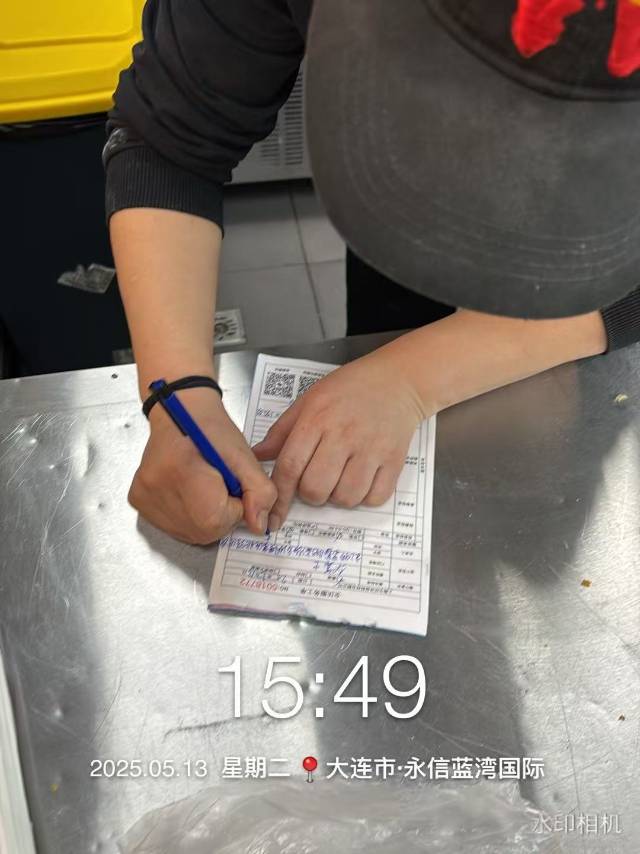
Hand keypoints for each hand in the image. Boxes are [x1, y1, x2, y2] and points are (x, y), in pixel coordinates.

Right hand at [129, 387, 276, 543]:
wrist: (181, 411)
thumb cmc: (212, 429)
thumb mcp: (245, 456)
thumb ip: (259, 491)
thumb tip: (259, 526)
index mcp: (183, 472)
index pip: (217, 519)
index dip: (234, 508)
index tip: (232, 486)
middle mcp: (156, 488)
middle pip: (204, 531)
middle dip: (222, 515)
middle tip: (220, 486)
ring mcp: (144, 497)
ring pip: (190, 533)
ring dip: (206, 518)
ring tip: (204, 487)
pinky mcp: (138, 501)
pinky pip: (175, 527)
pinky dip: (190, 517)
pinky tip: (190, 492)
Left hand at [252, 349, 426, 529]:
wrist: (397, 380)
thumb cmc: (349, 389)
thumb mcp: (309, 400)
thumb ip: (282, 431)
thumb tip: (258, 456)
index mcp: (316, 419)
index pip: (290, 467)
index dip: (279, 496)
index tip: (274, 515)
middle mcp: (343, 435)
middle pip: (316, 488)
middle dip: (311, 494)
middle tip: (317, 481)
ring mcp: (371, 449)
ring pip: (345, 497)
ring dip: (338, 497)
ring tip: (341, 478)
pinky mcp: (394, 459)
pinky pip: (375, 497)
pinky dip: (366, 497)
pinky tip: (363, 480)